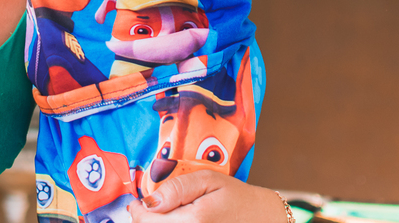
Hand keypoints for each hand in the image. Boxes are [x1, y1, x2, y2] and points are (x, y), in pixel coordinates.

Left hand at [129, 171, 287, 222]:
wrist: (262, 221)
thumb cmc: (237, 198)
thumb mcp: (209, 180)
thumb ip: (177, 189)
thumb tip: (149, 201)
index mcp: (194, 221)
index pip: (148, 222)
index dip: (137, 212)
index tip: (136, 203)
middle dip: (144, 221)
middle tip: (146, 209)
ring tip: (161, 216)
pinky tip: (174, 222)